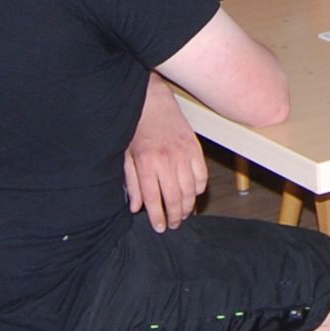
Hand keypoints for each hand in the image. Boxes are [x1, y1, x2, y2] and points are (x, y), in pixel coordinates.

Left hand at [123, 75, 205, 230]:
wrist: (153, 103)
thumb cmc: (137, 130)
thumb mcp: (127, 157)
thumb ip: (132, 183)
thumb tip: (135, 207)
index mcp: (147, 162)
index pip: (153, 197)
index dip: (157, 216)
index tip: (159, 227)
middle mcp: (167, 160)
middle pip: (174, 197)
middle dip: (174, 216)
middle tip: (173, 225)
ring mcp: (184, 154)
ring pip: (190, 190)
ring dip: (188, 206)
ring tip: (183, 215)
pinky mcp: (196, 149)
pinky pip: (202, 176)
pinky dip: (199, 189)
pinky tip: (193, 195)